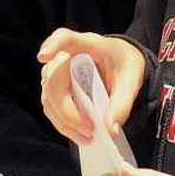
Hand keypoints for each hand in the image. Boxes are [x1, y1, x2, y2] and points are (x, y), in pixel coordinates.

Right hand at [38, 29, 143, 144]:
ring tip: (88, 137)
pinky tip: (80, 135)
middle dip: (67, 109)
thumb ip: (122, 103)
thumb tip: (111, 129)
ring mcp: (57, 74)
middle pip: (53, 80)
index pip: (63, 38)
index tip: (43, 57)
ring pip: (48, 97)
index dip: (51, 45)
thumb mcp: (131, 80)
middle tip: (90, 128)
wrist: (122, 65)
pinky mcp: (56, 90)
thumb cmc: (124, 65)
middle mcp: (65, 56)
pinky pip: (52, 108)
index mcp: (86, 44)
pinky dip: (64, 124)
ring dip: (64, 120)